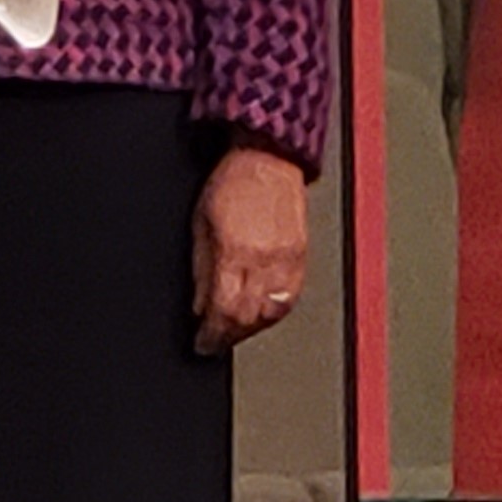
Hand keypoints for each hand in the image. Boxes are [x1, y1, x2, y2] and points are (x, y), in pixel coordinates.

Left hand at [193, 145, 310, 353]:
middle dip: (229, 336)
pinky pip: (290, 298)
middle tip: (215, 340)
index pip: (224, 311)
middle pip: (249, 319)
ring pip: (272, 314)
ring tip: (236, 329)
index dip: (211, 336)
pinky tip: (260, 312)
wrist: (267, 157)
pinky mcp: (302, 257)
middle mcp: (265, 260)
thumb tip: (199, 307)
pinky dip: (273, 312)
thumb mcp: (200, 224)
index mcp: (236, 251)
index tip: (202, 345)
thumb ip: (200, 271)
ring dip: (251, 328)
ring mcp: (288, 260)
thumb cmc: (232, 181)